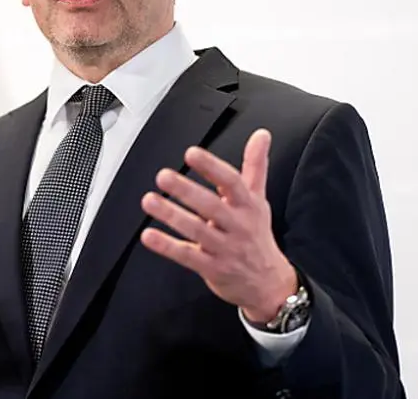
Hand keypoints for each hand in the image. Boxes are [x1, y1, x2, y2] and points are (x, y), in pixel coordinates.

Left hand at [140, 128, 297, 322]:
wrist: (268, 283)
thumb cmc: (256, 235)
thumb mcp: (259, 199)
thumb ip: (255, 166)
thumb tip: (261, 135)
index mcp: (248, 206)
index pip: (232, 182)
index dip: (212, 167)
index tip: (192, 154)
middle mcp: (237, 226)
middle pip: (212, 206)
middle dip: (187, 191)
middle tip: (163, 176)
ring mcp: (225, 248)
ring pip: (196, 231)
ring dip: (171, 215)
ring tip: (149, 200)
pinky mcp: (212, 268)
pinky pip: (187, 256)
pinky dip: (167, 246)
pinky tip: (148, 235)